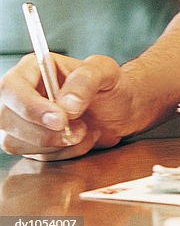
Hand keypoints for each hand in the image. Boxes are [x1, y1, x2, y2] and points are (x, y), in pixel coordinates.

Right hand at [0, 53, 135, 160]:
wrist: (122, 109)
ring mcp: (21, 121)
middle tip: (80, 128)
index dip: (30, 107)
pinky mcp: (29, 143)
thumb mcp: (106, 72)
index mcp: (32, 69)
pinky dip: (62, 153)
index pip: (11, 89)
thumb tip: (66, 104)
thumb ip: (86, 80)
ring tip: (85, 130)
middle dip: (45, 132)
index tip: (60, 120)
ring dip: (55, 144)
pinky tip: (82, 140)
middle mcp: (20, 95)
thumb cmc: (111, 85)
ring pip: (16, 143)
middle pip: (6, 120)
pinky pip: (35, 157)